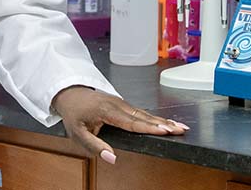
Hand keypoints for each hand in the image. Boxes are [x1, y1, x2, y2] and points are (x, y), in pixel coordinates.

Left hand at [51, 86, 188, 164]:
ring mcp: (121, 102)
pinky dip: (156, 117)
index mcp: (107, 111)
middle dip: (163, 123)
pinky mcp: (123, 104)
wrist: (70, 93)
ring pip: (145, 113)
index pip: (131, 122)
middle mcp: (117, 104)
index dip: (149, 127)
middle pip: (143, 116)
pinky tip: (167, 123)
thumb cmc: (74, 114)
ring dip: (163, 120)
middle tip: (181, 129)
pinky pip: (142, 111)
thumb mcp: (77, 133)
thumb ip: (94, 146)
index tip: (165, 130)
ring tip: (180, 127)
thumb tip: (112, 159)